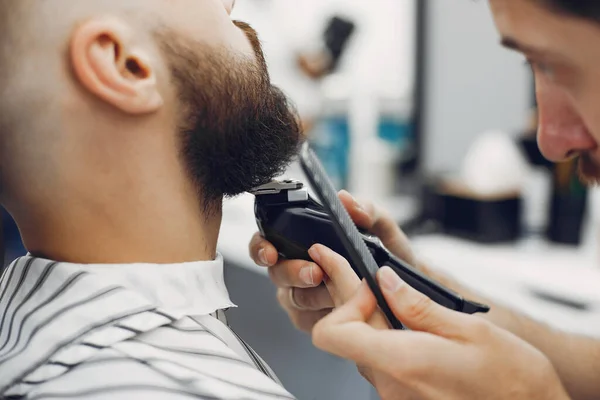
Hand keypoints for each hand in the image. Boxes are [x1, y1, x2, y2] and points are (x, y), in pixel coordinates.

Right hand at [248, 190, 415, 331]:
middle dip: (294, 273)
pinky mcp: (312, 321)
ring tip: (337, 292)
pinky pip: (306, 321)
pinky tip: (340, 310)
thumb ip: (366, 210)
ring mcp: (302, 296)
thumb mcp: (383, 228)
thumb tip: (346, 199)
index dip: (261, 247)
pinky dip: (323, 316)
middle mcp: (296, 268)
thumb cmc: (390, 256)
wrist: (409, 289)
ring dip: (314, 295)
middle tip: (316, 273)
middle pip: (277, 273)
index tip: (271, 252)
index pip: (267, 241)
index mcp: (303, 241)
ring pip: (292, 298)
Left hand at [310, 249, 569, 399]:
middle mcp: (390, 384)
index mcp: (402, 362)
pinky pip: (380, 362)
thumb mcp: (471, 332)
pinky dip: (383, 337)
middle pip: (346, 335)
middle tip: (351, 266)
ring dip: (367, 317)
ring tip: (381, 291)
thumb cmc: (514, 385)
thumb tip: (385, 281)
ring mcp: (395, 396)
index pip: (333, 332)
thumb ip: (419, 307)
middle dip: (349, 296)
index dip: (343, 298)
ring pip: (362, 347)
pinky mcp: (404, 399)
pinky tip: (402, 322)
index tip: (365, 280)